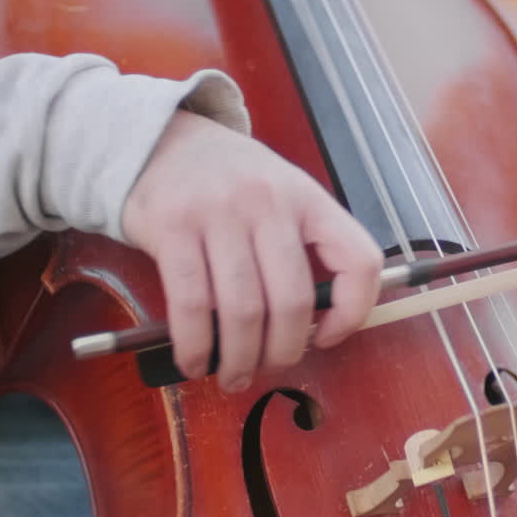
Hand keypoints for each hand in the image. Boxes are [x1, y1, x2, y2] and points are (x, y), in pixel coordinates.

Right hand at [122, 110, 383, 392]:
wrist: (158, 140)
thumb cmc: (228, 181)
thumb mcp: (280, 193)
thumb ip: (303, 245)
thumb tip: (318, 323)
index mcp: (308, 197)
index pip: (357, 259)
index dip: (354, 310)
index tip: (329, 336)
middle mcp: (268, 202)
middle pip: (291, 300)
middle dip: (283, 350)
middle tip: (271, 368)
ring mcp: (219, 213)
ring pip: (243, 309)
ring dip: (239, 358)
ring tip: (234, 376)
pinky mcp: (172, 227)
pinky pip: (191, 304)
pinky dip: (195, 345)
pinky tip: (194, 361)